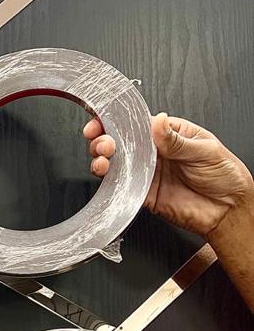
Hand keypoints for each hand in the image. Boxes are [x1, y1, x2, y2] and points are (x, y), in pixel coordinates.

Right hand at [83, 113, 252, 237]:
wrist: (228, 210)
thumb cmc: (224, 175)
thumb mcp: (205, 150)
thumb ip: (177, 140)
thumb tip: (158, 121)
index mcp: (169, 134)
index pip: (137, 123)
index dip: (117, 120)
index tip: (103, 120)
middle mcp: (155, 152)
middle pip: (121, 142)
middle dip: (105, 139)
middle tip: (104, 143)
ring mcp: (147, 173)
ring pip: (116, 163)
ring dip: (103, 160)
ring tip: (102, 160)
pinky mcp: (144, 194)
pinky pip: (122, 187)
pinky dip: (110, 183)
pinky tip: (108, 176)